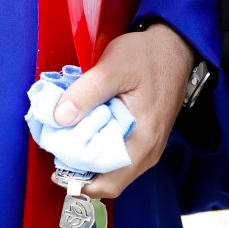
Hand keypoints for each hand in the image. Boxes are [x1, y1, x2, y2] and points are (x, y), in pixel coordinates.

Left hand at [54, 23, 193, 198]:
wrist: (174, 45)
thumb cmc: (147, 56)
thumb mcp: (113, 67)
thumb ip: (86, 93)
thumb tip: (59, 118)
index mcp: (144, 142)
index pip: (110, 182)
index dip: (79, 180)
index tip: (54, 168)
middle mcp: (149, 151)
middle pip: (109, 178)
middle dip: (81, 169)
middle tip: (58, 148)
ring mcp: (148, 145)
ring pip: (113, 167)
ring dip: (89, 158)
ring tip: (68, 138)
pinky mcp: (145, 136)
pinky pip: (119, 152)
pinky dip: (99, 147)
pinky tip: (86, 129)